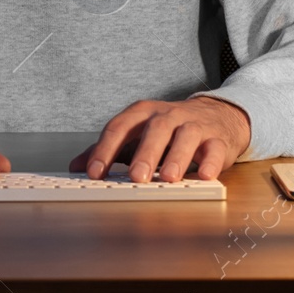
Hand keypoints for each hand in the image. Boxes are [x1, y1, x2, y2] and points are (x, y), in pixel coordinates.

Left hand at [68, 97, 250, 182]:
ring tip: (168, 178)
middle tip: (136, 178)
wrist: (217, 116)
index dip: (105, 149)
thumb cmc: (170, 130)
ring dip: (176, 157)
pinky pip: (215, 149)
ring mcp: (194, 125)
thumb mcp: (138, 134)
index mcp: (142, 114)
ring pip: (186, 136)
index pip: (119, 127)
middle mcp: (168, 115)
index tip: (94, 173)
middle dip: (145, 154)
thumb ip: (109, 150)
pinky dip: (210, 162)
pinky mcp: (218, 139)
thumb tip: (75, 167)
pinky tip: (204, 175)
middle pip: (155, 129)